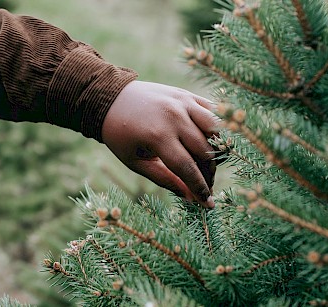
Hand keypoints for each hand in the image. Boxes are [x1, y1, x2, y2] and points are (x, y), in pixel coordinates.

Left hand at [102, 81, 218, 207]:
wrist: (111, 100)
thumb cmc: (121, 135)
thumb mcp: (136, 162)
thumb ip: (165, 179)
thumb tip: (191, 198)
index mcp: (157, 136)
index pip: (187, 168)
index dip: (200, 188)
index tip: (208, 203)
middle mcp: (174, 117)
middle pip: (204, 152)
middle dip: (209, 174)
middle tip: (206, 186)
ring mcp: (183, 102)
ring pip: (215, 130)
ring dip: (216, 151)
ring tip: (208, 165)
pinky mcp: (187, 94)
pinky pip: (212, 112)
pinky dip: (217, 128)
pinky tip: (211, 143)